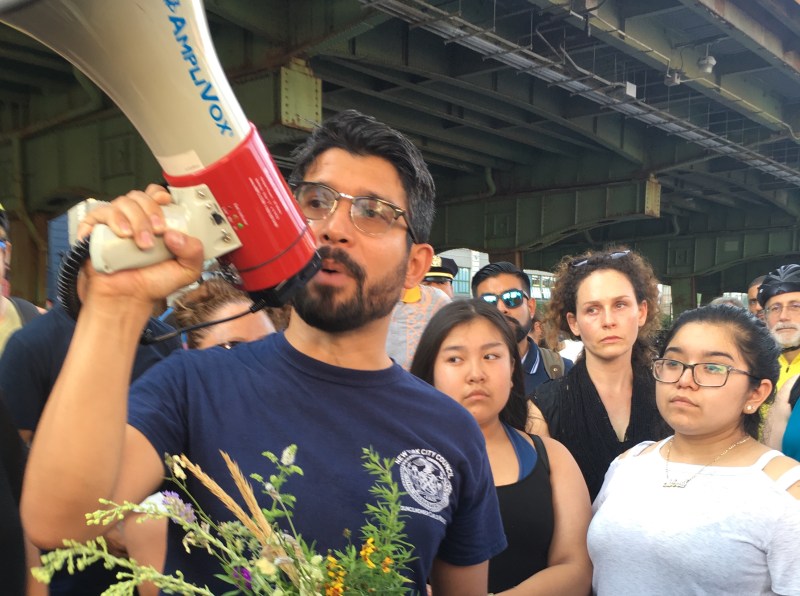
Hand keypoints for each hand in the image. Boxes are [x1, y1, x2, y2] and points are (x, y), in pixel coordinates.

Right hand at [77, 184, 203, 309]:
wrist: (129, 299)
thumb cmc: (154, 282)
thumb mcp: (186, 270)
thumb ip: (194, 252)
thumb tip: (175, 235)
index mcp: (155, 222)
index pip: (155, 195)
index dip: (160, 195)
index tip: (165, 202)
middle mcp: (134, 218)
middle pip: (140, 196)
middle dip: (151, 211)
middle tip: (158, 232)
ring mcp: (115, 223)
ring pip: (121, 203)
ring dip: (135, 220)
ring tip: (141, 243)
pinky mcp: (95, 231)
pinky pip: (97, 215)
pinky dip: (112, 220)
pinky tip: (122, 235)